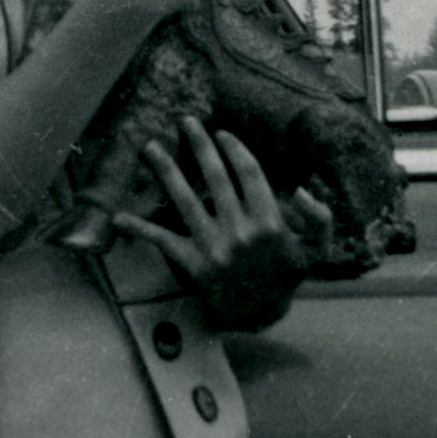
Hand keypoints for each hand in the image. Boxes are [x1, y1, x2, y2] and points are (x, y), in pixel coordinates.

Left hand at [113, 115, 331, 329]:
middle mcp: (238, 231)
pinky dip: (139, 228)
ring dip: (165, 170)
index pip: (249, 174)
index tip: (221, 134)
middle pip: (214, 177)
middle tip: (185, 122)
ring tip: (150, 147)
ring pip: (184, 200)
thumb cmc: (286, 278)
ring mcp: (212, 247)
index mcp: (268, 223)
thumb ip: (319, 219)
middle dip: (199, 145)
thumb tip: (301, 190)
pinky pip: (162, 241)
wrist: (260, 315)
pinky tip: (117, 217)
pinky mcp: (192, 264)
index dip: (234, 150)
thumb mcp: (316, 251)